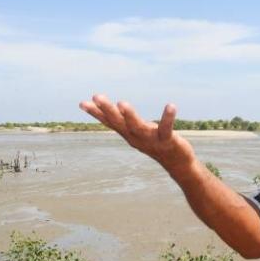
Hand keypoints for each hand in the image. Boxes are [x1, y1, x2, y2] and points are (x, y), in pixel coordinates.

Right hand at [79, 95, 196, 173]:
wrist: (177, 164)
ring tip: (122, 103)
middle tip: (97, 96)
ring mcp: (151, 140)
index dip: (96, 113)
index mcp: (128, 134)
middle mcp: (136, 137)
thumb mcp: (137, 132)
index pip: (110, 122)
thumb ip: (126, 122)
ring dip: (129, 115)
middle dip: (108, 109)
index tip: (82, 103)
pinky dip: (168, 117)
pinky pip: (166, 128)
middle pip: (119, 122)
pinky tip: (171, 105)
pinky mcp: (167, 140)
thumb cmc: (155, 143)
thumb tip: (115, 107)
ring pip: (137, 126)